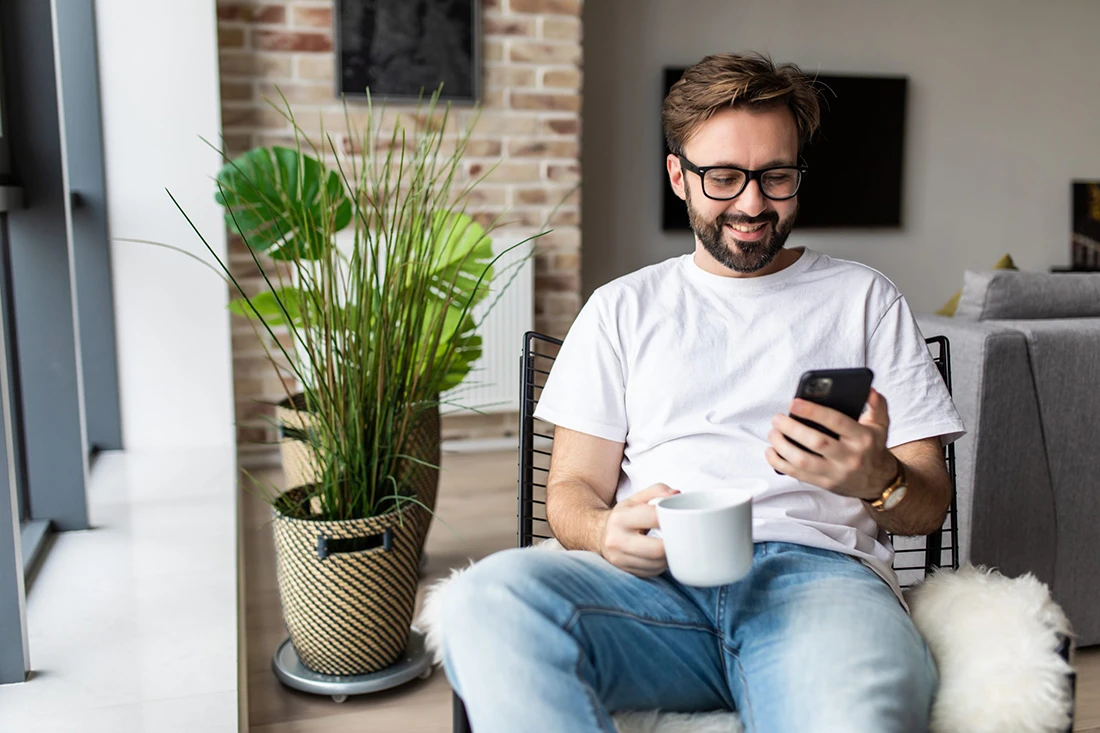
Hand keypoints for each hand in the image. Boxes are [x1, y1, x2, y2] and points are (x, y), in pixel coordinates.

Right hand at [598, 483, 678, 576]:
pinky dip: (660, 565)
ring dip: (668, 557)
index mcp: (620, 518)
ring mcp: (619, 559)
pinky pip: (651, 572)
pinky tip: (658, 556)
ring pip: (657, 564)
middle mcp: (616, 540)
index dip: (672, 519)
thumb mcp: (636, 499)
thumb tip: (676, 494)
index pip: (654, 518)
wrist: (598, 533)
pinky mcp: (624, 571)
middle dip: (672, 544)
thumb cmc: (623, 516)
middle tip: (678, 538)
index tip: (679, 520)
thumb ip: (657, 491)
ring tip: (668, 546)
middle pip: (657, 549)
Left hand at [765, 388, 898, 500]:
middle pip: (816, 442)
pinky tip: (771, 451)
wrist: (879, 481)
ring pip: (803, 461)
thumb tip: (869, 390)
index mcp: (861, 438)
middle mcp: (849, 457)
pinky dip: (779, 463)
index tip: (794, 403)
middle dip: (792, 429)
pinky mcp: (824, 484)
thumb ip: (877, 405)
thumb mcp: (881, 425)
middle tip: (777, 418)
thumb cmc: (873, 448)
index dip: (813, 411)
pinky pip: (797, 475)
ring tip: (773, 433)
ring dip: (782, 446)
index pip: (836, 422)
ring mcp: (836, 473)